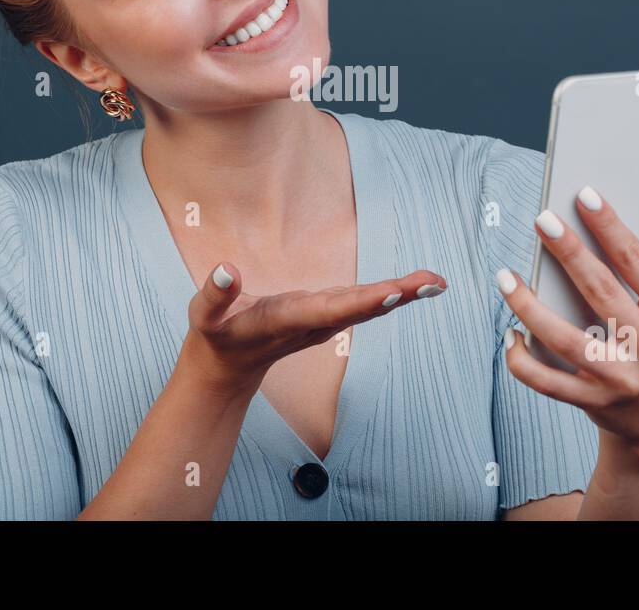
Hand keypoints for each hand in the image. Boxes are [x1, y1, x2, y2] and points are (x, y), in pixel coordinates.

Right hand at [182, 262, 446, 397]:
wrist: (227, 369)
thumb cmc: (215, 336)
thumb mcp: (204, 318)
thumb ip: (214, 295)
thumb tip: (227, 269)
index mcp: (287, 320)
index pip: (329, 309)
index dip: (361, 301)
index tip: (393, 292)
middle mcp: (312, 323)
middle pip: (359, 309)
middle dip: (396, 296)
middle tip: (435, 282)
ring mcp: (322, 322)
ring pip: (366, 307)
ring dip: (401, 294)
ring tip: (435, 281)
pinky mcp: (325, 316)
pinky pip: (363, 304)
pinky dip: (390, 294)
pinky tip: (414, 287)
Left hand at [498, 185, 638, 464]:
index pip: (637, 262)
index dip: (611, 226)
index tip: (585, 195)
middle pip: (601, 291)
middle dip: (569, 253)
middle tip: (543, 219)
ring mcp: (620, 378)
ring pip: (565, 339)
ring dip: (529, 306)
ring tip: (505, 276)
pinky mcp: (591, 402)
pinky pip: (547, 382)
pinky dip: (522, 360)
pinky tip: (508, 333)